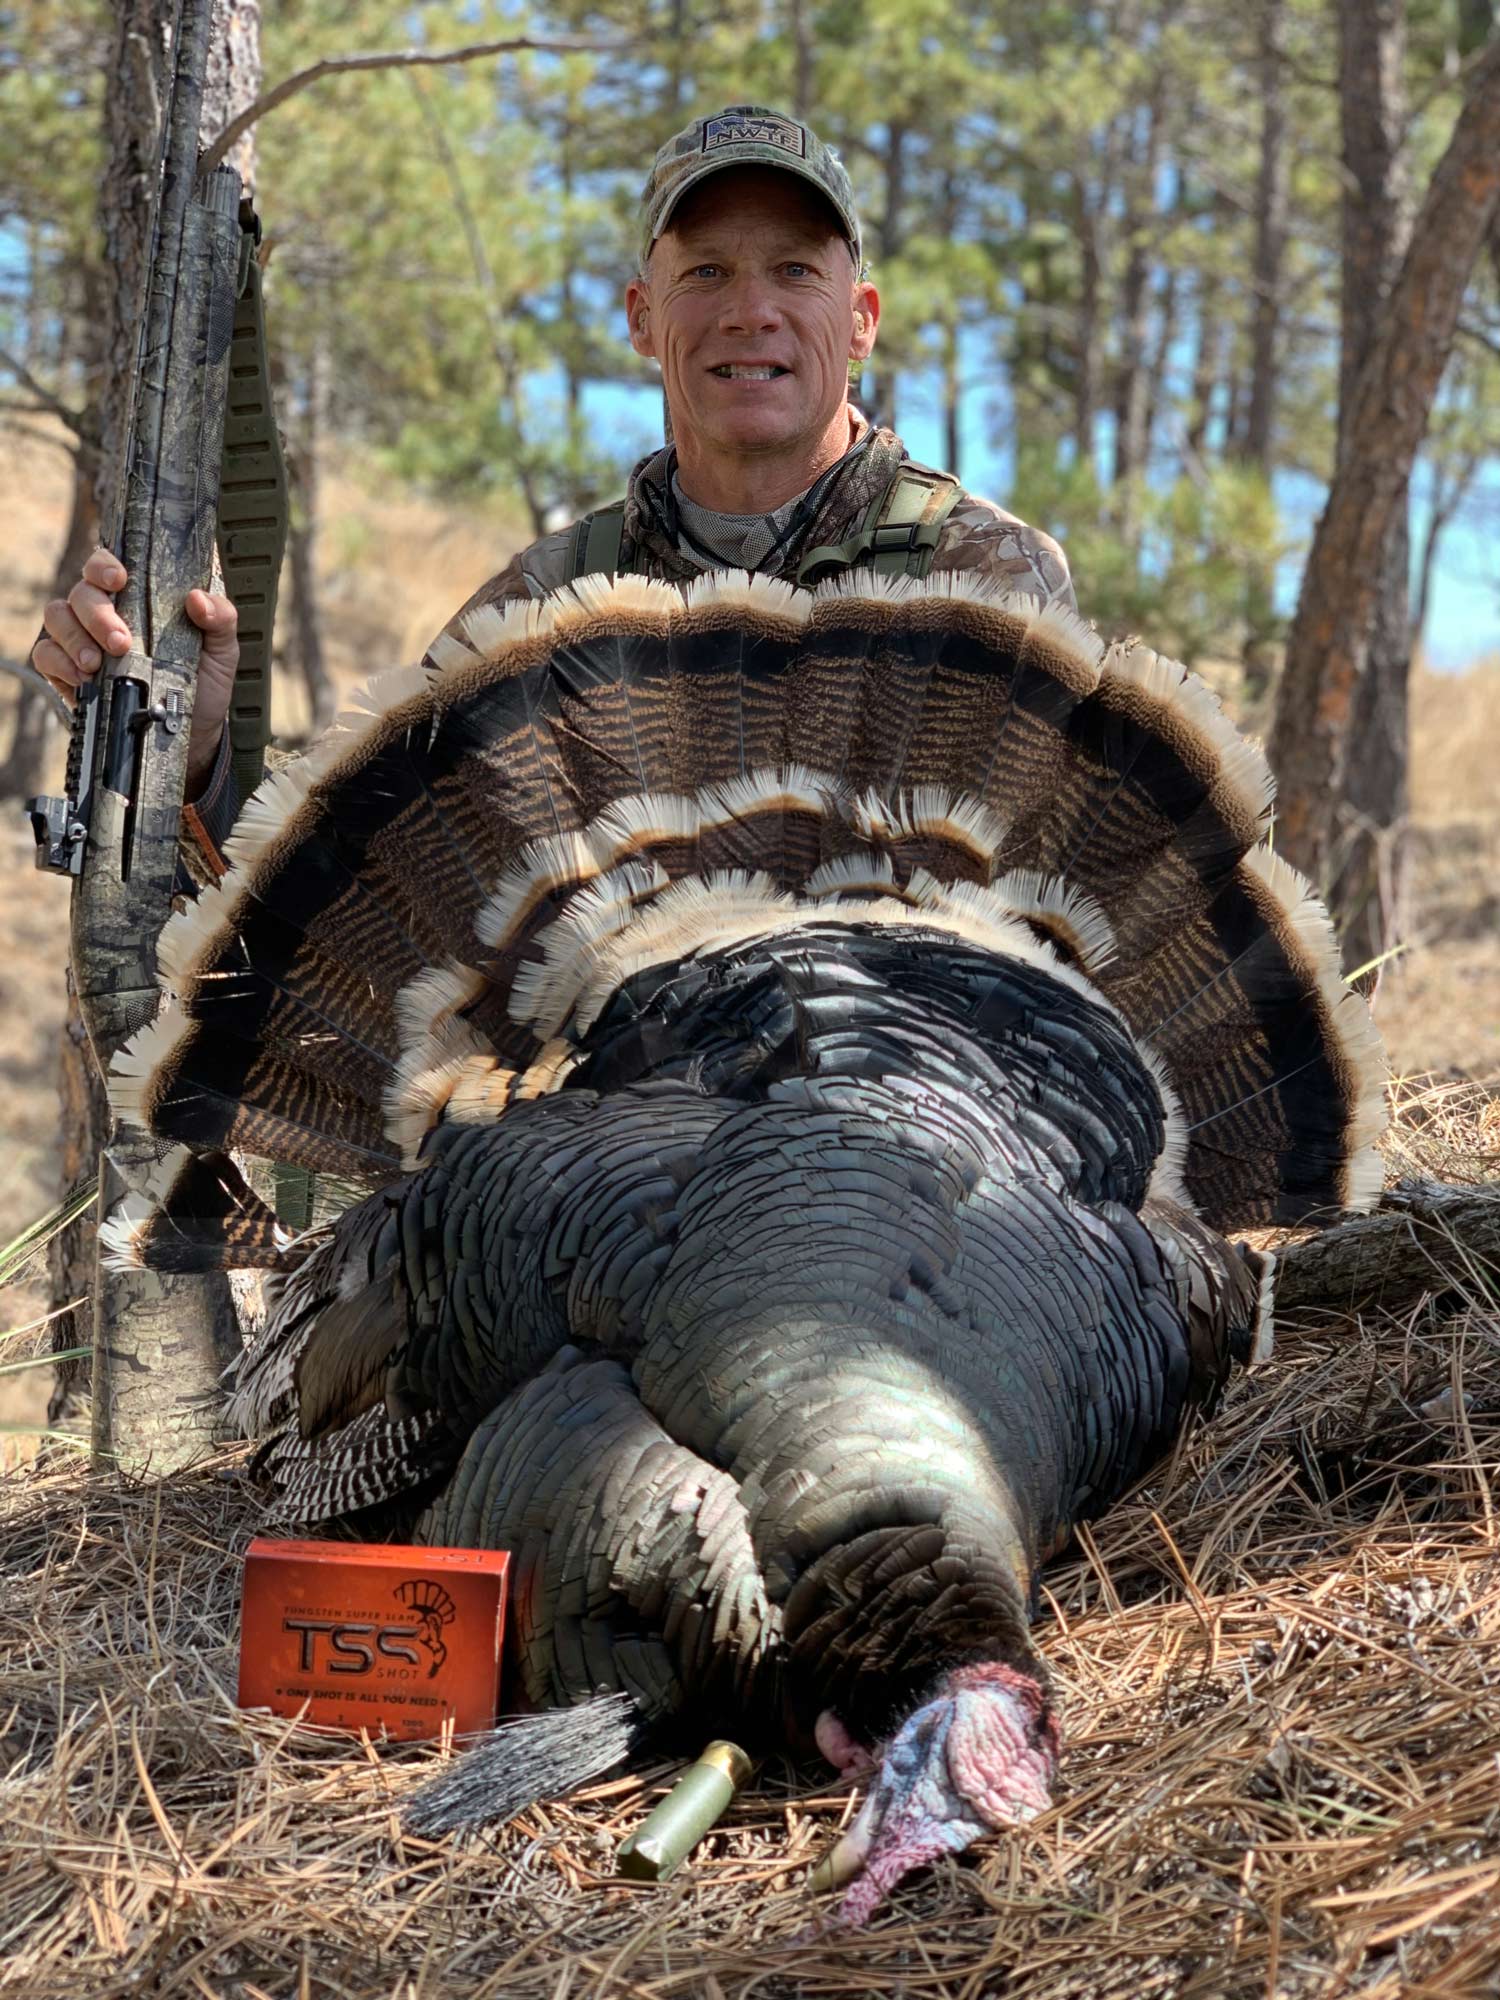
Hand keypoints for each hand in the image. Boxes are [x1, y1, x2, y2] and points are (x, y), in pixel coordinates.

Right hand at [33, 546, 240, 797]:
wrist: (191, 732)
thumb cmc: (203, 682)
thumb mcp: (222, 650)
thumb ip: (220, 617)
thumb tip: (197, 599)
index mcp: (136, 597)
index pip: (108, 565)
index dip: (105, 566)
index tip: (120, 581)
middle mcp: (103, 612)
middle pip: (82, 593)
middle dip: (98, 615)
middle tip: (121, 643)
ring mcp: (81, 639)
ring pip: (57, 617)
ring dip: (74, 637)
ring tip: (97, 664)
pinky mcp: (66, 671)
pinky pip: (45, 655)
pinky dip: (59, 663)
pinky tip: (83, 679)